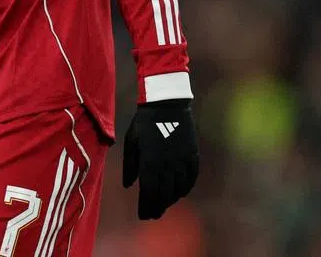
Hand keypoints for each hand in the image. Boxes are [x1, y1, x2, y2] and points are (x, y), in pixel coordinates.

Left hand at [122, 99, 198, 218]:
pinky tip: (180, 193)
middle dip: (157, 207)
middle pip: (164, 195)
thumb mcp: (131, 142)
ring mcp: (181, 161)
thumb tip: (128, 185)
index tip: (143, 216)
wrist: (166, 104)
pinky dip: (185, 188)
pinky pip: (191, 178)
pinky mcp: (192, 155)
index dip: (146, 207)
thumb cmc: (144, 122)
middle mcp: (166, 165)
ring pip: (178, 189)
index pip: (148, 193)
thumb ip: (130, 166)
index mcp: (149, 162)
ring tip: (164, 204)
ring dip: (171, 200)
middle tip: (153, 215)